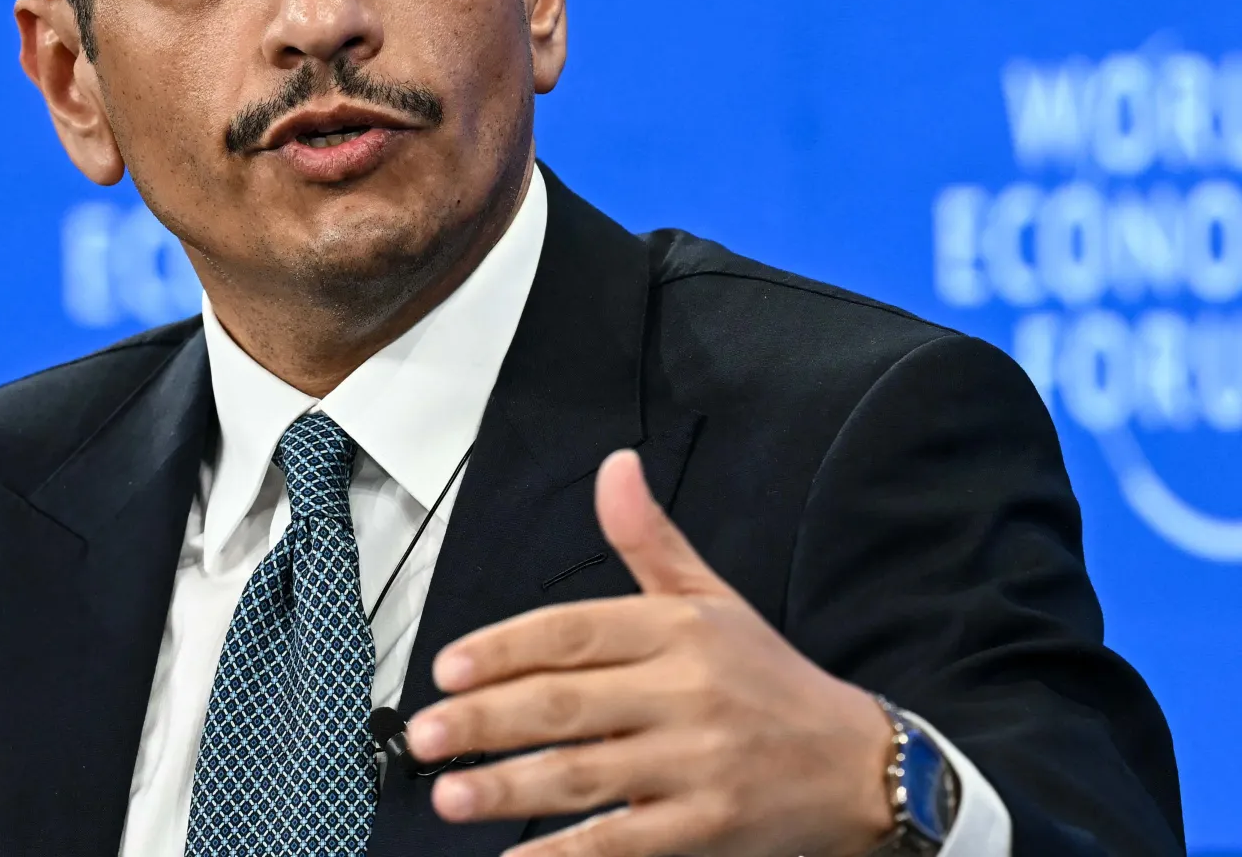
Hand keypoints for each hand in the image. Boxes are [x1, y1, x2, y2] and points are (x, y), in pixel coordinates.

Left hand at [403, 449, 895, 856]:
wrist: (860, 764)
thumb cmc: (768, 678)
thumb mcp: (713, 597)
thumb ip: (648, 538)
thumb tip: (613, 466)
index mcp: (678, 629)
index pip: (571, 632)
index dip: (502, 648)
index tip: (447, 667)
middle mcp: (686, 692)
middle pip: (566, 704)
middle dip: (486, 721)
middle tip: (425, 734)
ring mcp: (696, 764)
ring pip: (586, 774)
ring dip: (510, 788)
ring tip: (450, 794)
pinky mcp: (708, 827)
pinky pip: (623, 841)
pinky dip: (565, 854)